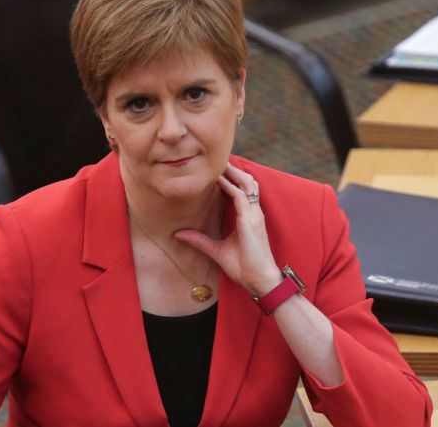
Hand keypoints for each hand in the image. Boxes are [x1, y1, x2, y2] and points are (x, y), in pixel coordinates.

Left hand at [174, 163, 282, 294]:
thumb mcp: (216, 251)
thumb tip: (178, 234)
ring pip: (247, 184)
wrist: (259, 280)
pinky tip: (219, 180)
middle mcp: (253, 212)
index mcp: (248, 217)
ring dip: (234, 172)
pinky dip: (231, 187)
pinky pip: (242, 198)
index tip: (217, 168)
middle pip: (247, 182)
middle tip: (218, 158)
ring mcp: (254, 215)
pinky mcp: (251, 221)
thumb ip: (199, 241)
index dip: (231, 178)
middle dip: (234, 169)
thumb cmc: (243, 267)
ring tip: (220, 161)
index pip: (241, 190)